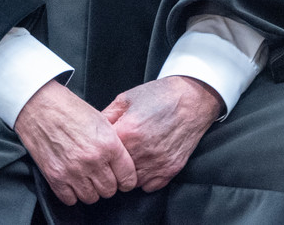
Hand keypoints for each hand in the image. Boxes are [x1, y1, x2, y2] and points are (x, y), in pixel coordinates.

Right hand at [14, 79, 136, 204]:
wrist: (39, 105)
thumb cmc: (68, 109)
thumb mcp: (101, 120)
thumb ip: (113, 144)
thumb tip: (120, 163)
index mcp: (108, 144)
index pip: (128, 178)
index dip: (126, 180)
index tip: (121, 179)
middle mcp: (92, 160)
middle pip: (110, 191)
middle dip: (107, 184)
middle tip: (100, 175)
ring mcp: (73, 170)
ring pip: (91, 198)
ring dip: (89, 190)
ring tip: (84, 176)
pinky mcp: (55, 177)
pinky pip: (70, 199)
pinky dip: (71, 193)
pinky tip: (70, 179)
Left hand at [100, 76, 221, 192]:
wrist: (192, 99)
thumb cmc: (160, 96)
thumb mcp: (126, 99)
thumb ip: (106, 116)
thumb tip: (91, 130)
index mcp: (127, 131)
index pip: (102, 152)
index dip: (99, 149)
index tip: (99, 147)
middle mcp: (141, 151)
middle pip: (114, 170)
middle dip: (111, 164)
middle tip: (113, 155)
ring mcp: (157, 163)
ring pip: (130, 182)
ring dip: (127, 174)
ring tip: (130, 158)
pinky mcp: (169, 170)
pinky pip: (148, 186)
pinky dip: (143, 179)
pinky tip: (143, 164)